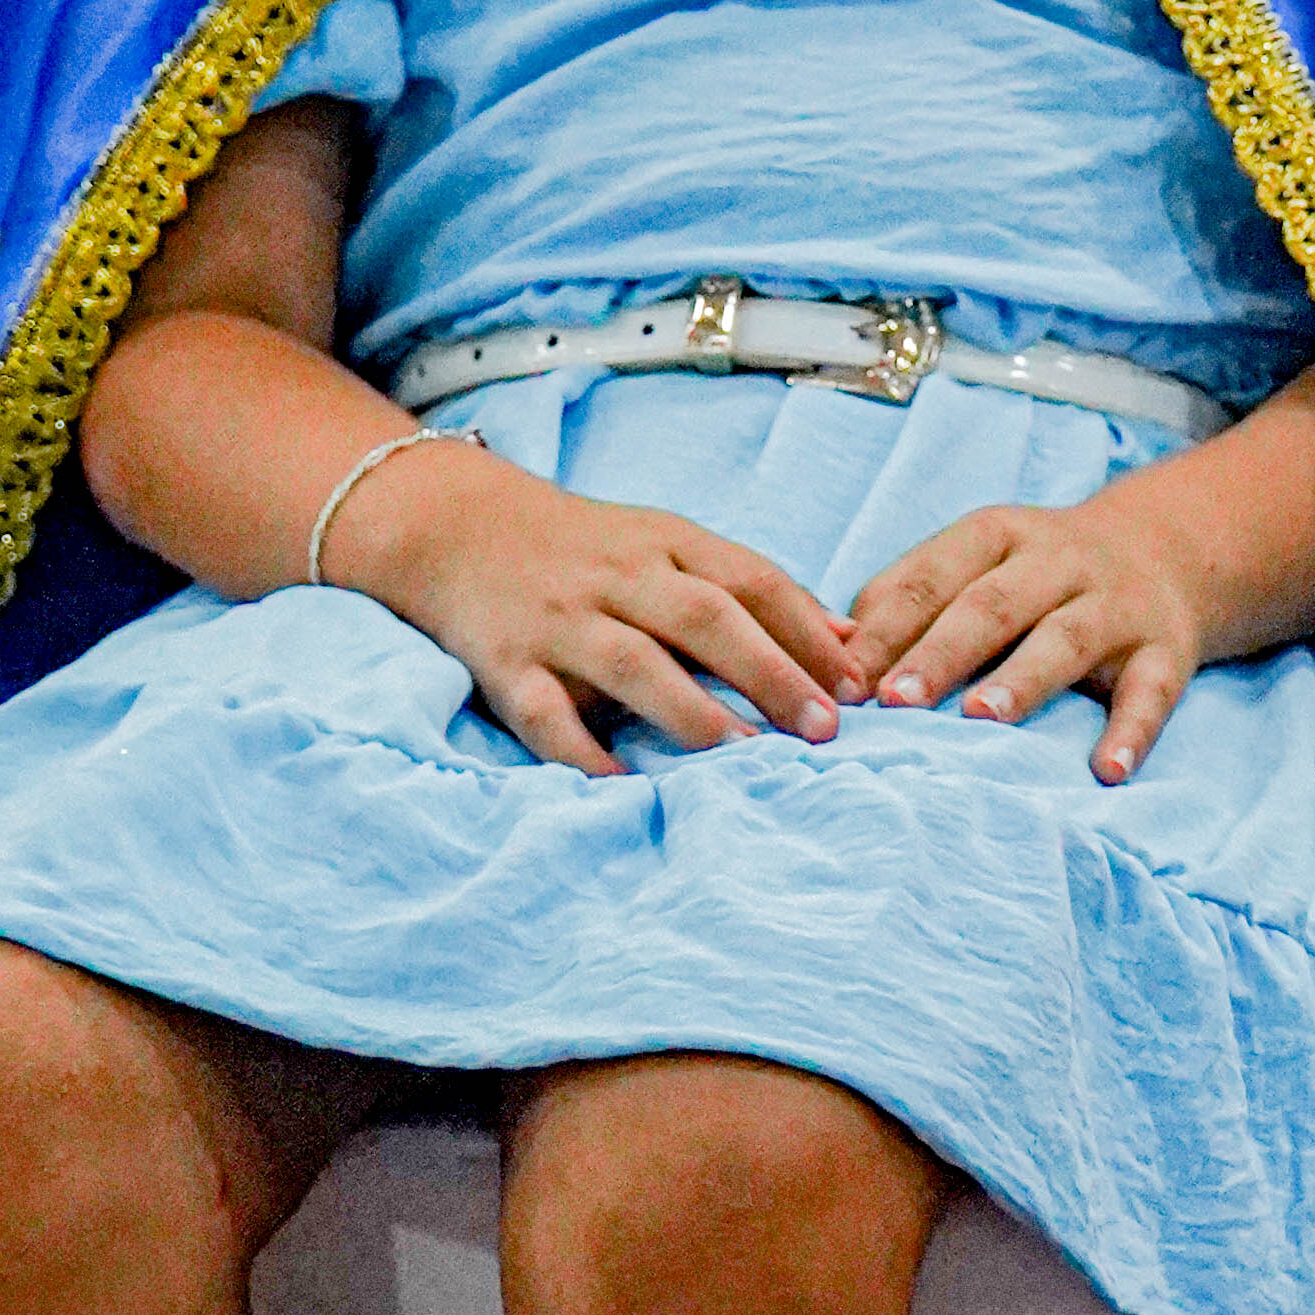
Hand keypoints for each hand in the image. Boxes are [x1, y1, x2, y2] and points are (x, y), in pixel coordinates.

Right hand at [334, 442, 859, 779]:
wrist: (455, 526)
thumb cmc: (585, 549)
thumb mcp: (669, 546)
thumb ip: (753, 590)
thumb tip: (849, 641)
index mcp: (666, 543)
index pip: (751, 580)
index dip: (809, 632)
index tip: (859, 687)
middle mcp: (616, 577)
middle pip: (705, 617)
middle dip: (770, 672)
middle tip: (823, 729)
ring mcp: (559, 620)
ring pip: (634, 663)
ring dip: (694, 712)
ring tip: (747, 755)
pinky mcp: (506, 664)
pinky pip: (546, 716)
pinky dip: (583, 756)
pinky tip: (625, 789)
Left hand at [841, 486, 1213, 784]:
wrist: (1170, 550)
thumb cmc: (1037, 574)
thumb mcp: (976, 562)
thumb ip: (908, 600)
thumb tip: (833, 657)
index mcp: (996, 536)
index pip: (932, 577)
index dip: (887, 628)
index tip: (843, 681)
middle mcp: (1057, 562)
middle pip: (993, 604)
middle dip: (942, 651)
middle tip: (896, 701)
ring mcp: (1115, 605)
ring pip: (1066, 639)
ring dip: (1023, 680)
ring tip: (982, 720)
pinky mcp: (1165, 650)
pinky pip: (1151, 691)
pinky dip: (1132, 732)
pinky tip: (1107, 771)